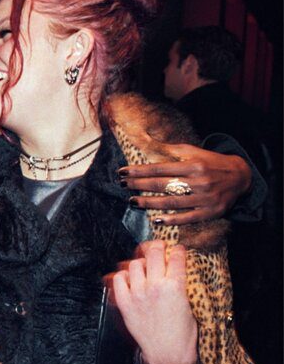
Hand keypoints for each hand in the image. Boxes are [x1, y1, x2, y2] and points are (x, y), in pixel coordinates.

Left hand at [107, 241, 197, 363]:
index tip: (176, 249)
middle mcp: (155, 287)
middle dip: (158, 248)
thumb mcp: (189, 305)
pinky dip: (124, 276)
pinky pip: (119, 279)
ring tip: (145, 268)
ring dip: (141, 263)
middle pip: (154, 254)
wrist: (167, 354)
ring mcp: (137, 294)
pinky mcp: (125, 303)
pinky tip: (130, 279)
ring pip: (135, 264)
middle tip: (159, 248)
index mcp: (175, 287)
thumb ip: (179, 285)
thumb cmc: (182, 334)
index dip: (177, 251)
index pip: (176, 258)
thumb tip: (172, 270)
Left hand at [119, 143, 251, 224]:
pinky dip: (171, 220)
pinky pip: (188, 217)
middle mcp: (199, 181)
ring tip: (132, 201)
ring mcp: (205, 198)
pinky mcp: (210, 212)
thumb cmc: (211, 162)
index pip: (160, 169)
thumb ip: (170, 149)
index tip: (122, 172)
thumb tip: (146, 142)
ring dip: (149, 203)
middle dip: (139, 185)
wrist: (241, 176)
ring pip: (171, 202)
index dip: (139, 171)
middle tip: (122, 185)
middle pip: (162, 185)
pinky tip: (155, 220)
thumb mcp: (194, 151)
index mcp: (193, 165)